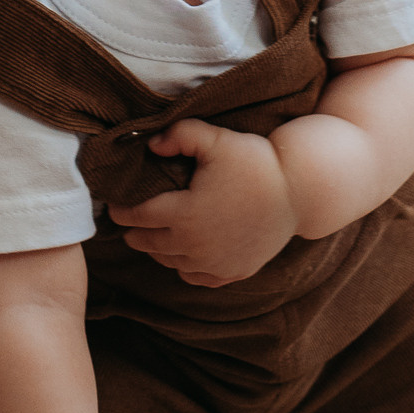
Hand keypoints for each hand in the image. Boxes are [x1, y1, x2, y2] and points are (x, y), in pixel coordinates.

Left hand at [115, 117, 298, 284]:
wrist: (299, 191)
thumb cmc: (256, 162)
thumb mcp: (216, 139)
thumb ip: (179, 135)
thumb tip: (151, 144)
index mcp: (185, 214)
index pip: (139, 217)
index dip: (122, 211)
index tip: (113, 206)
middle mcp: (195, 245)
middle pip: (150, 244)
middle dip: (135, 232)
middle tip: (128, 223)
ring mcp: (215, 263)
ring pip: (171, 262)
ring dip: (157, 250)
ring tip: (152, 237)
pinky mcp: (233, 271)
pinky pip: (197, 277)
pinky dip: (184, 268)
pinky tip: (182, 256)